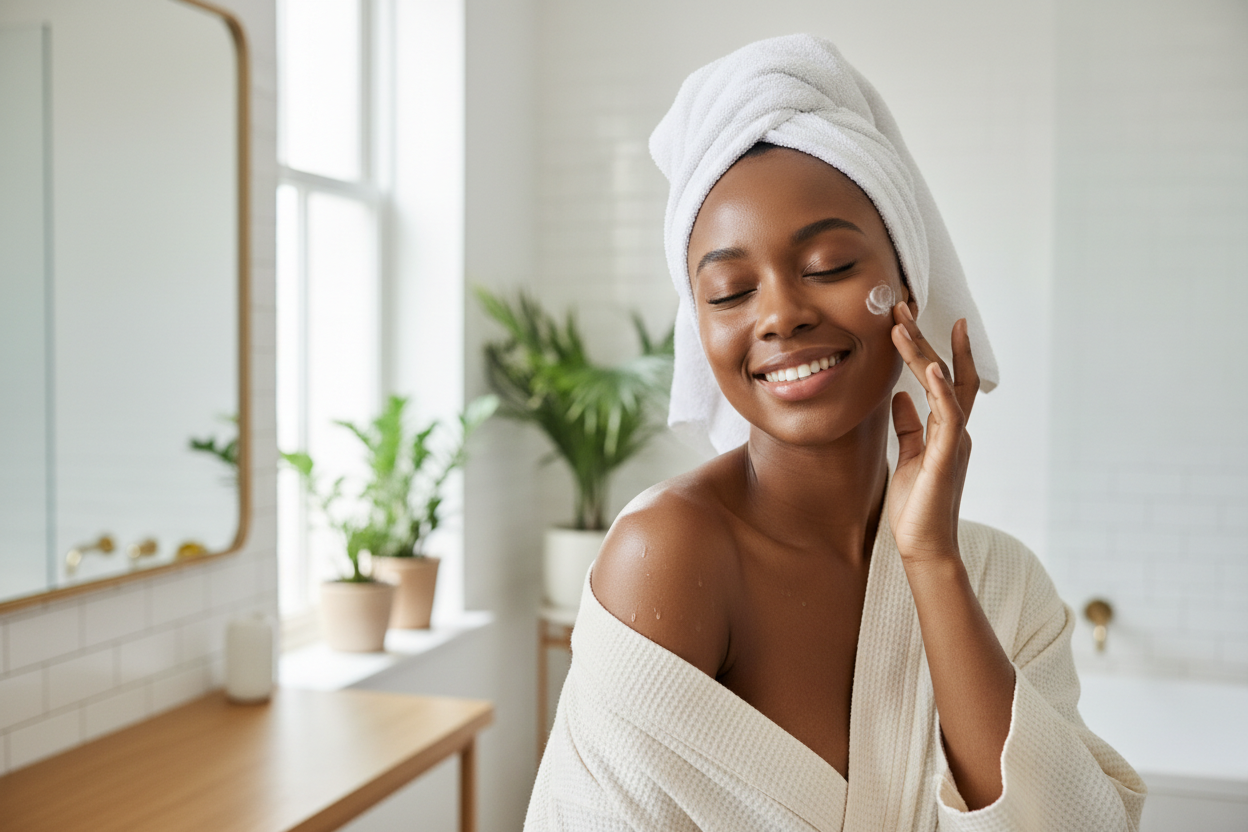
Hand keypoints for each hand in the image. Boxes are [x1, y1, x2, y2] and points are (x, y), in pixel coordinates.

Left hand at [886, 303, 979, 566]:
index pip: (943, 379)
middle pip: (946, 374)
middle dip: (924, 338)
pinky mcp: (947, 459)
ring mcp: (954, 443)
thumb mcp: (909, 456)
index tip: (915, 318)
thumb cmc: (916, 505)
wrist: (924, 546)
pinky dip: (942, 392)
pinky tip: (933, 368)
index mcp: (946, 430)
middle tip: (903, 306)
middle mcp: (956, 431)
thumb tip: (900, 396)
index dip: (934, 347)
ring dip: (925, 354)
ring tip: (903, 326)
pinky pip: (948, 419)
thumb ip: (909, 426)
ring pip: (946, 388)